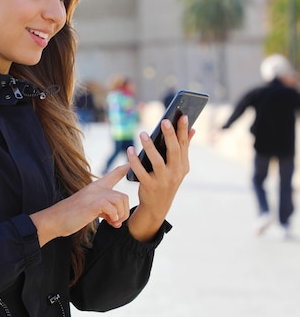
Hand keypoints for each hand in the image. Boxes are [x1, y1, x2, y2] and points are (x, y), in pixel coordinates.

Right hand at [30, 164, 129, 246]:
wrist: (55, 219)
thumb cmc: (71, 215)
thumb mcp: (89, 208)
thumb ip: (104, 209)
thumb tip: (117, 219)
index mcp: (95, 187)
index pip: (113, 175)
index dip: (123, 169)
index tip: (130, 163)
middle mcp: (95, 188)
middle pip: (123, 195)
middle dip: (124, 211)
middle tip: (116, 221)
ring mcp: (93, 195)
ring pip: (120, 200)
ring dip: (120, 215)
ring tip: (113, 222)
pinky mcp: (91, 204)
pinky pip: (112, 207)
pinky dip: (114, 216)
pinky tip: (109, 221)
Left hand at [126, 115, 194, 240]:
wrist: (158, 206)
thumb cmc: (167, 180)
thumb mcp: (178, 167)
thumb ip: (183, 148)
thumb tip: (192, 129)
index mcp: (183, 165)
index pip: (183, 145)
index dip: (183, 130)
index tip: (182, 115)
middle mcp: (175, 173)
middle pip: (173, 151)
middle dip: (170, 135)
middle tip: (164, 120)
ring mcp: (163, 180)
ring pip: (157, 162)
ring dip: (149, 147)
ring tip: (142, 134)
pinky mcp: (150, 186)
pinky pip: (141, 172)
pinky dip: (134, 161)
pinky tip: (130, 150)